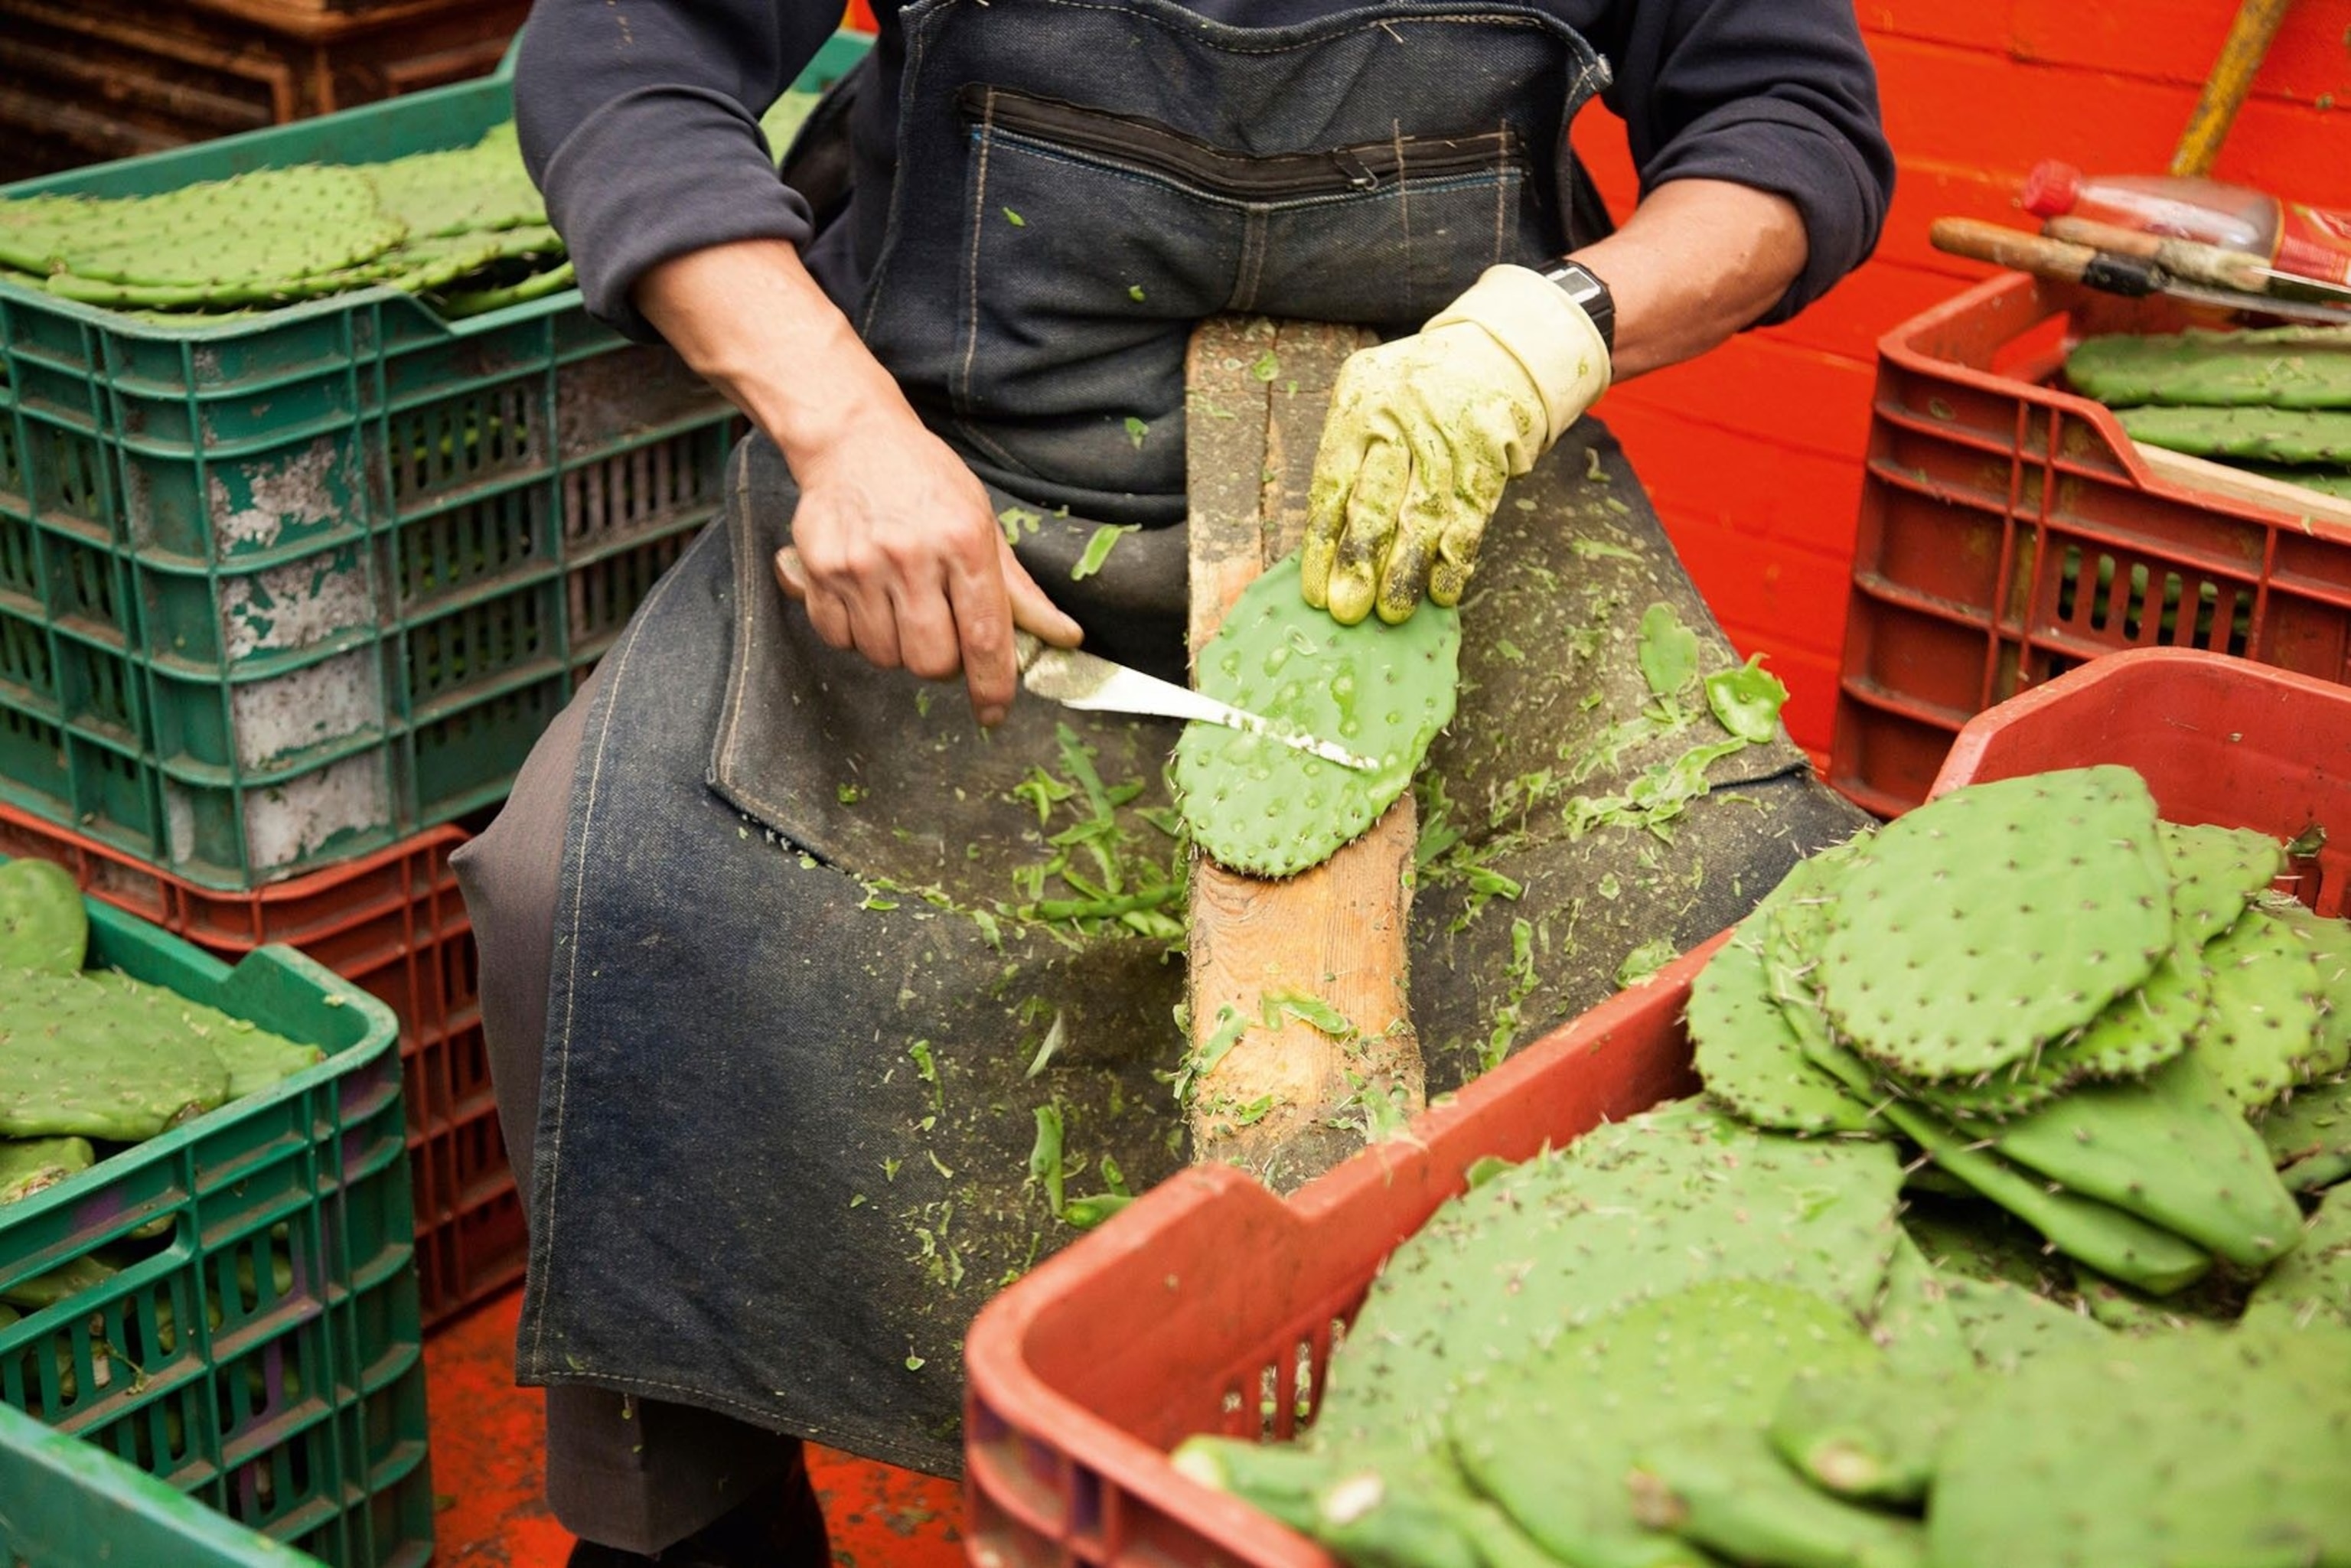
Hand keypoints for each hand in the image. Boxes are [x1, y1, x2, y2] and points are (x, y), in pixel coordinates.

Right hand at [630, 238, 1081, 727]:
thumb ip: (1019, 590)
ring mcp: (860, 565)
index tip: (995, 712)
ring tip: (901, 607)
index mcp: (963, 542)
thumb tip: (1065, 637)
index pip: (984, 638)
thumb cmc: (926, 482)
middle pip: (931, 661)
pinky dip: (857, 634)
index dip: (992, 686)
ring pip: (885, 656)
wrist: (851, 440)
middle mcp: (910, 556)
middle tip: (943, 635)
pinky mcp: (819, 571)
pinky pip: (840, 639)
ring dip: (898, 647)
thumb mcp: (983, 522)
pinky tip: (866, 599)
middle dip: (943, 664)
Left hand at [1302, 264, 1610, 624]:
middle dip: (1360, 562)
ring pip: (1424, 517)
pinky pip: (1470, 518)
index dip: (1322, 544)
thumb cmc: (1415, 390)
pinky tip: (1442, 593)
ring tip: (1392, 614)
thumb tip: (1328, 546)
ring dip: (1407, 571)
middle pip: (1375, 503)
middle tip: (1349, 611)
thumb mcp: (1366, 398)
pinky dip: (1456, 559)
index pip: (1331, 486)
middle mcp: (1400, 422)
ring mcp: (1448, 440)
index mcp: (1358, 409)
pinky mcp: (1490, 458)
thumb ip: (1348, 457)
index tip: (1315, 592)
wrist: (1497, 351)